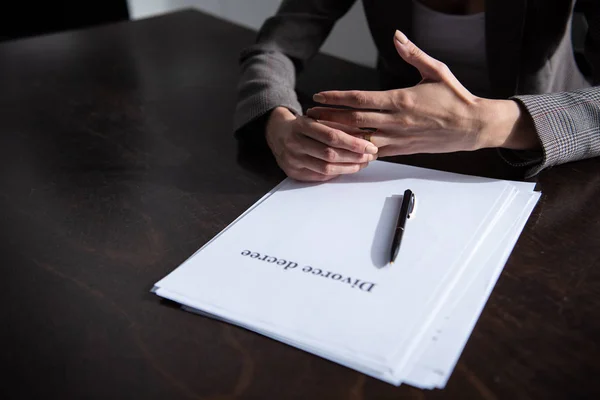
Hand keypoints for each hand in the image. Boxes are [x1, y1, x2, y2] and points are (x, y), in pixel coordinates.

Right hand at [265, 107, 377, 180]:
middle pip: (330, 154)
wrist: (276, 133)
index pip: (332, 136)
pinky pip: (319, 176)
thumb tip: (366, 135)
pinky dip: (337, 173)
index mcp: (302, 125)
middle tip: (371, 156)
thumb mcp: (317, 118)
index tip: (370, 145)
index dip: (353, 143)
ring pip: (326, 168)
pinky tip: (348, 168)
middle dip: (354, 156)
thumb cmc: (303, 125)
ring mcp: (292, 159)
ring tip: (363, 163)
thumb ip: (338, 125)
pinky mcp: (293, 172)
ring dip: (348, 167)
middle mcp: (295, 143)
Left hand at [307, 30, 539, 156]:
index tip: (319, 96)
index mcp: (400, 99)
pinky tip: (342, 149)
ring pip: (360, 139)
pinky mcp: (402, 150)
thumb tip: (397, 35)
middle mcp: (396, 120)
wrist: (473, 126)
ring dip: (338, 136)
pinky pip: (375, 151)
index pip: (360, 99)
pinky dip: (357, 150)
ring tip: (319, 133)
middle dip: (328, 118)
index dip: (336, 98)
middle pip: (353, 120)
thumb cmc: (455, 97)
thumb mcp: (436, 70)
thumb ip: (413, 53)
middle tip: (309, 116)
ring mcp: (398, 137)